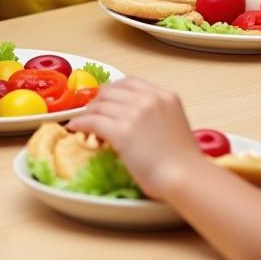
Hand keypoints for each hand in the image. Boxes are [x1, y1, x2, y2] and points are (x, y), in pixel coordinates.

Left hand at [67, 78, 206, 199]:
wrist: (185, 177)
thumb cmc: (183, 161)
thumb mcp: (174, 124)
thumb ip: (156, 114)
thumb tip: (133, 119)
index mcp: (164, 95)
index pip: (130, 82)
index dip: (113, 91)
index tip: (105, 101)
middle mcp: (149, 98)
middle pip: (111, 91)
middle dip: (98, 102)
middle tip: (93, 116)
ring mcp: (134, 113)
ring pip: (99, 106)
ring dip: (89, 115)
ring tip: (86, 129)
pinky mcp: (121, 130)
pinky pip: (92, 121)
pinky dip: (80, 123)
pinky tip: (75, 129)